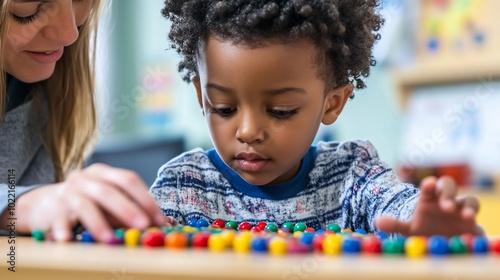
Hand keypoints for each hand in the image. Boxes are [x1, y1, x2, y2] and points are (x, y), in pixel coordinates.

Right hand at [12, 163, 174, 241]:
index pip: (128, 180)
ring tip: (110, 240)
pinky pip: (59, 220)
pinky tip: (68, 240)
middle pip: (108, 191)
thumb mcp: (110, 202)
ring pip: (85, 205)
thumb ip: (132, 210)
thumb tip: (163, 223)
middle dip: (128, 209)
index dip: (146, 199)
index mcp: (104, 172)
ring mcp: (67, 193)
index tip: (160, 219)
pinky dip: (63, 230)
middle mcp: (85, 179)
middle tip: (142, 225)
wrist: (45, 204)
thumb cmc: (88, 203)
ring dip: (99, 224)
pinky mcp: (53, 210)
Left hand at [375, 176, 483, 236]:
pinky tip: (473, 228)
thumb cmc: (424, 229)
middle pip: (449, 187)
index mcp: (429, 199)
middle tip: (446, 206)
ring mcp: (461, 211)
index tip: (429, 184)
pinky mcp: (472, 224)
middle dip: (448, 194)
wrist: (440, 240)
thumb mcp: (409, 229)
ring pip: (470, 200)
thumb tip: (377, 222)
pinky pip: (478, 220)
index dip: (429, 185)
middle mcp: (446, 201)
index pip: (429, 188)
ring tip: (466, 215)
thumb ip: (395, 225)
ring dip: (469, 206)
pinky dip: (477, 223)